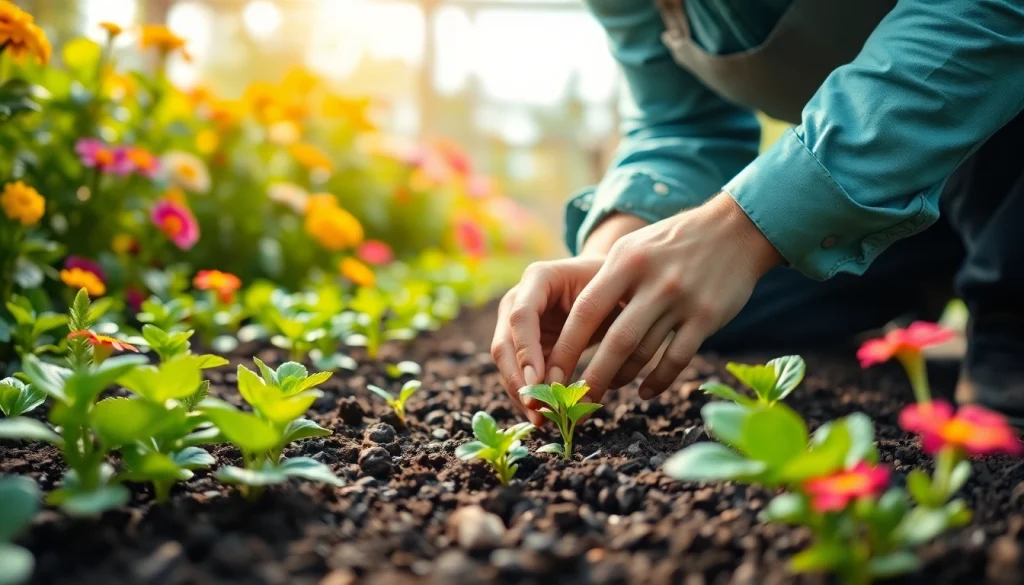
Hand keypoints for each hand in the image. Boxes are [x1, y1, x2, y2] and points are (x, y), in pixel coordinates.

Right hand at [490, 256, 604, 425]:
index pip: (522, 316)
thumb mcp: (607, 299)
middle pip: (504, 344)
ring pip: (506, 364)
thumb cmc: (611, 286)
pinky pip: (518, 373)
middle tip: (536, 409)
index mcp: (537, 278)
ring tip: (542, 420)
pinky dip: (528, 396)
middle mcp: (517, 300)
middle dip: (517, 380)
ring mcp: (514, 324)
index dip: (526, 350)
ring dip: (520, 394)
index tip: (536, 382)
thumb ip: (589, 330)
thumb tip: (574, 378)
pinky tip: (543, 417)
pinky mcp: (522, 345)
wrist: (606, 280)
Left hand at [545, 193, 782, 403]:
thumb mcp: (633, 248)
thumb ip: (605, 281)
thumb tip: (571, 325)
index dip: (566, 346)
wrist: (734, 230)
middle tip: (577, 399)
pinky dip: (657, 381)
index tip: (552, 372)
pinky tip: (645, 391)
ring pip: (644, 353)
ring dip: (623, 377)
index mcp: (625, 261)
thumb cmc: (671, 243)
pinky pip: (676, 360)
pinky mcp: (706, 317)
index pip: (585, 310)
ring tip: (609, 387)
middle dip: (592, 376)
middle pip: (614, 340)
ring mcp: (681, 300)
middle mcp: (652, 281)